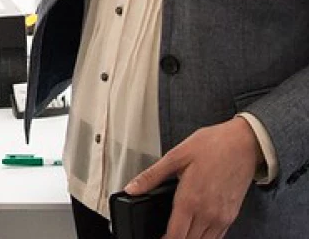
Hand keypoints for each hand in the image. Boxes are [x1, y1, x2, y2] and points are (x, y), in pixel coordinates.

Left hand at [124, 117, 261, 238]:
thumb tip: (131, 188)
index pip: (175, 236)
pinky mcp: (231, 216)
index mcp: (190, 200)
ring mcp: (221, 217)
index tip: (156, 237)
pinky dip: (204, 238)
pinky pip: (217, 237)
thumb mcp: (176, 156)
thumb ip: (152, 176)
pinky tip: (195, 230)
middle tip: (164, 233)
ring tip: (177, 231)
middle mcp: (207, 214)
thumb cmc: (211, 145)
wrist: (243, 144)